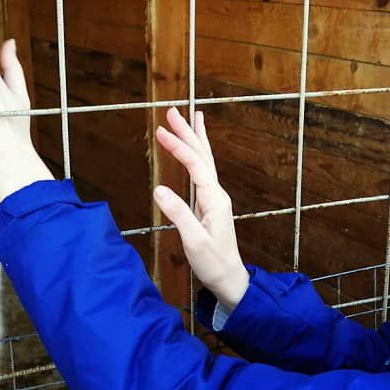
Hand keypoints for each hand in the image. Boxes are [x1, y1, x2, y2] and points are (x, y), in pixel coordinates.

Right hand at [153, 108, 248, 309]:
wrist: (229, 279)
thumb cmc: (213, 263)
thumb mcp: (194, 241)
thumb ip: (178, 214)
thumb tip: (159, 188)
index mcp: (214, 199)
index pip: (195, 165)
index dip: (178, 146)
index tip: (160, 130)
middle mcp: (217, 194)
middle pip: (202, 156)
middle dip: (187, 132)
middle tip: (172, 110)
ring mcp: (214, 198)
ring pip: (205, 161)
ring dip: (195, 138)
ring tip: (191, 116)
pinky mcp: (210, 204)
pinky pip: (203, 172)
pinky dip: (198, 155)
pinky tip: (196, 149)